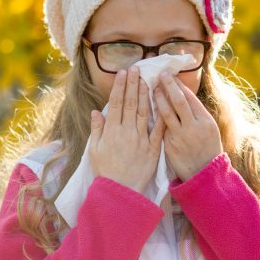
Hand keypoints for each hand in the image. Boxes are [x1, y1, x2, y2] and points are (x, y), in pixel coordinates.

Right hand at [89, 65, 164, 192]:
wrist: (120, 191)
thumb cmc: (105, 171)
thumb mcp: (95, 150)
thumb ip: (97, 129)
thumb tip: (96, 111)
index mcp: (111, 131)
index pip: (115, 103)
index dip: (119, 87)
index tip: (122, 73)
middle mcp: (126, 131)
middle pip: (130, 103)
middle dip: (133, 84)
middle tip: (136, 68)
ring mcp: (141, 139)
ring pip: (143, 112)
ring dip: (145, 94)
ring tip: (146, 79)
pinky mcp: (153, 148)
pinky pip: (158, 129)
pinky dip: (161, 114)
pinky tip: (164, 101)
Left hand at [154, 72, 222, 180]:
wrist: (204, 173)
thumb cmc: (207, 147)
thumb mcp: (209, 128)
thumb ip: (196, 113)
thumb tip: (182, 93)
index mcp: (205, 120)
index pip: (190, 97)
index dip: (179, 85)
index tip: (170, 74)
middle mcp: (193, 127)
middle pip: (178, 101)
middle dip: (168, 85)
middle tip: (160, 74)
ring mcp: (180, 136)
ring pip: (166, 112)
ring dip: (158, 98)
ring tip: (152, 88)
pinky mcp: (169, 145)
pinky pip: (160, 127)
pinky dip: (155, 115)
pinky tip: (148, 106)